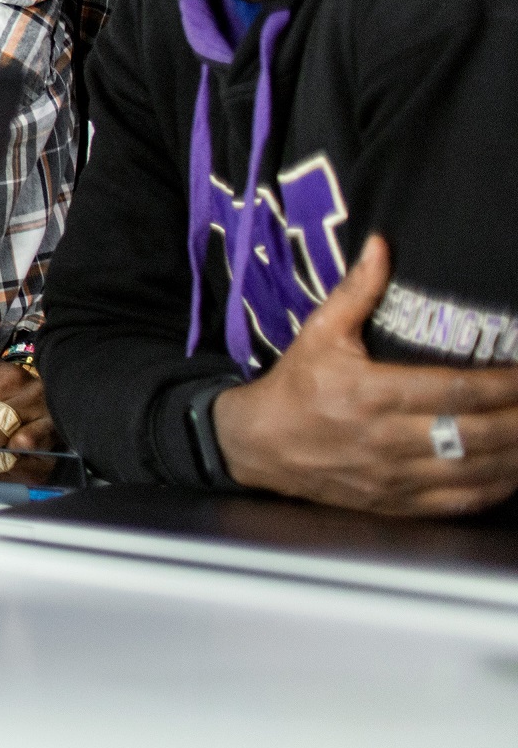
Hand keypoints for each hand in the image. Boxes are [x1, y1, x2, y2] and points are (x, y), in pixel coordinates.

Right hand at [213, 236, 517, 515]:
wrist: (256, 445)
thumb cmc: (294, 386)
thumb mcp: (318, 333)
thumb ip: (356, 292)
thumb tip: (381, 245)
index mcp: (369, 393)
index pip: (455, 390)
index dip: (504, 383)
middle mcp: (385, 438)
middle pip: (475, 433)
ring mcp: (392, 477)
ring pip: (474, 471)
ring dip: (516, 455)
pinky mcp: (394, 503)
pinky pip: (458, 502)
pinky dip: (494, 489)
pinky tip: (513, 472)